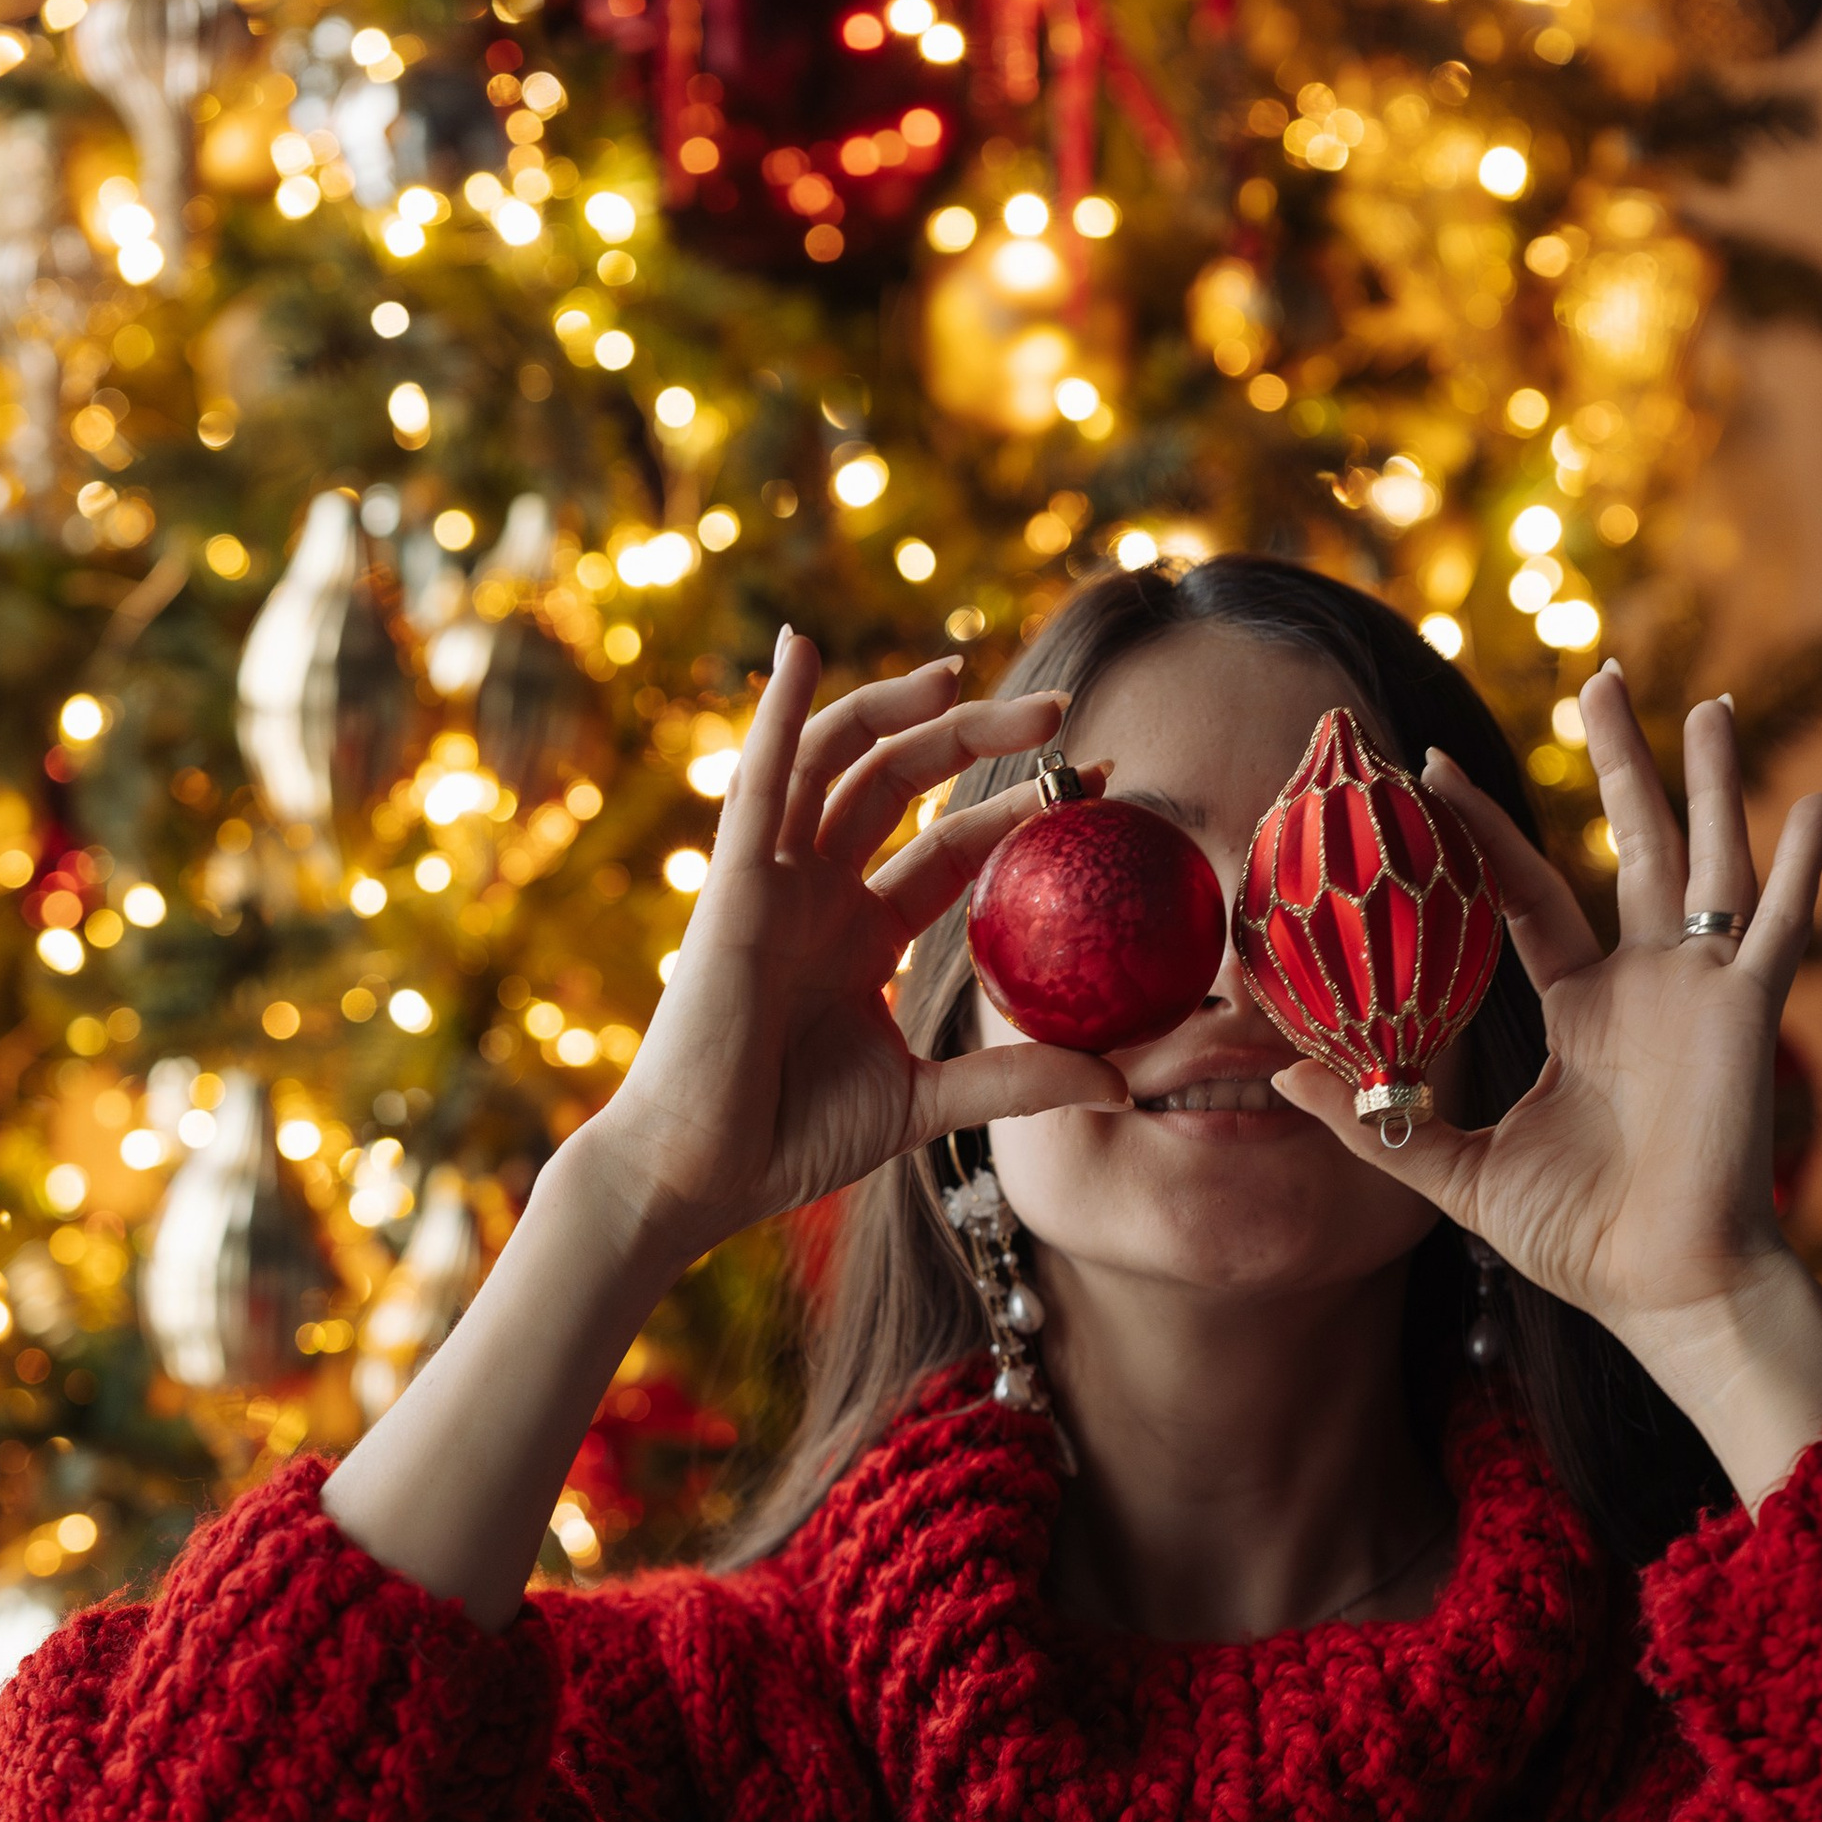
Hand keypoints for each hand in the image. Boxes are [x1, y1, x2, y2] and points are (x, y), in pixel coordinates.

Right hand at [589, 632, 1129, 1257]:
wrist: (701, 1172)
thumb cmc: (792, 1139)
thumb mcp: (926, 1102)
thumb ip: (1016, 1081)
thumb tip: (1119, 1083)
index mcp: (861, 933)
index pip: (951, 846)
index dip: (1015, 808)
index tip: (1095, 781)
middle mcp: (819, 892)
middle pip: (904, 783)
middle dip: (977, 738)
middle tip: (1056, 711)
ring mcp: (774, 880)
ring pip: (840, 761)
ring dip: (897, 708)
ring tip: (964, 674)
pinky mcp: (733, 884)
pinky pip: (760, 780)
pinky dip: (777, 709)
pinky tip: (800, 648)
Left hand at [1269, 665, 1821, 1506]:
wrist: (1663, 1290)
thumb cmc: (1577, 1239)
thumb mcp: (1455, 1172)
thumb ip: (1376, 1121)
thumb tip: (1281, 1074)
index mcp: (1585, 1008)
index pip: (1528, 892)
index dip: (1486, 829)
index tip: (1437, 763)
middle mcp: (1646, 983)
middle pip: (1633, 843)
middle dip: (1620, 760)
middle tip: (1601, 676)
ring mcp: (1701, 992)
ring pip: (1708, 861)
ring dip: (1711, 783)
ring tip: (1706, 703)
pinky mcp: (1744, 1016)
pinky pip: (1779, 929)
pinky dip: (1805, 866)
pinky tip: (1821, 802)